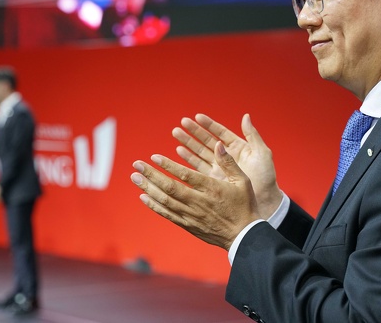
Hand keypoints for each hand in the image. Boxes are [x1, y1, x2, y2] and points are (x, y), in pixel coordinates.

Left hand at [131, 142, 259, 250]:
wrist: (243, 236)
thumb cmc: (244, 206)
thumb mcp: (242, 181)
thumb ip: (228, 162)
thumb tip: (217, 144)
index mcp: (212, 189)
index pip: (185, 175)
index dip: (168, 165)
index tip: (154, 157)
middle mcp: (199, 202)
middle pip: (169, 187)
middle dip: (151, 175)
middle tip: (136, 165)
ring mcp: (191, 215)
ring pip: (165, 201)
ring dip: (148, 188)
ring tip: (135, 177)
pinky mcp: (188, 225)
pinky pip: (167, 214)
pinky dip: (154, 206)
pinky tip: (143, 196)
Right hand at [173, 113, 282, 218]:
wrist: (266, 202)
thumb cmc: (266, 178)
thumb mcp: (262, 154)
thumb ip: (252, 135)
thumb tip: (245, 116)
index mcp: (238, 147)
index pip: (220, 132)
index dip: (209, 124)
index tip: (197, 117)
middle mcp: (226, 156)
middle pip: (207, 141)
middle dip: (194, 131)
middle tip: (182, 122)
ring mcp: (219, 168)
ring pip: (200, 152)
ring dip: (188, 143)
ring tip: (176, 133)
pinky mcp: (214, 180)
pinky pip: (198, 167)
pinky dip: (188, 159)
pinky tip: (179, 151)